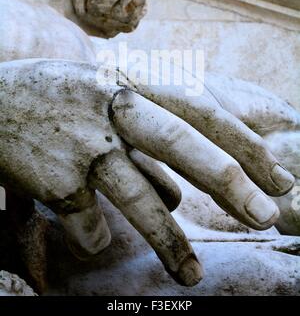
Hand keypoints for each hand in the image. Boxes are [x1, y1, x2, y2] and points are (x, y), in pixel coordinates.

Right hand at [0, 59, 294, 286]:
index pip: (199, 109)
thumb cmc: (59, 99)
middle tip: (267, 214)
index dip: (242, 142)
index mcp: (130, 82)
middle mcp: (111, 107)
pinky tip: (93, 240)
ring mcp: (83, 143)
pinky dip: (96, 239)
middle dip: (229, 181)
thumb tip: (178, 194)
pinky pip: (89, 224)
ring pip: (138, 197)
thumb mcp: (106, 98)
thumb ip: (145, 141)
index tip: (276, 177)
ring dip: (170, 240)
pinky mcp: (54, 179)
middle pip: (181, 143)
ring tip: (193, 275)